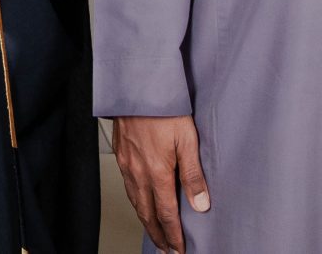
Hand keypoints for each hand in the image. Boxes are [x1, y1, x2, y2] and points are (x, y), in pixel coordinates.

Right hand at [113, 114, 209, 251]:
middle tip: (165, 249)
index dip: (174, 235)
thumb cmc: (164, 107)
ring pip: (135, 201)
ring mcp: (127, 163)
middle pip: (147, 213)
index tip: (179, 249)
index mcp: (157, 172)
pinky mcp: (121, 153)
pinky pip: (127, 186)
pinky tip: (139, 201)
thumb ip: (194, 174)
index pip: (167, 213)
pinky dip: (134, 201)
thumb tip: (201, 204)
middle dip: (158, 234)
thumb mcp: (187, 139)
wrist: (138, 84)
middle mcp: (139, 172)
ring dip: (145, 220)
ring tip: (153, 232)